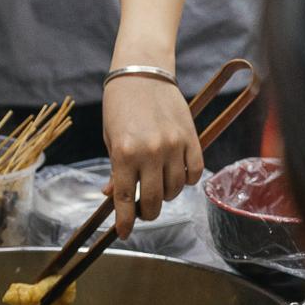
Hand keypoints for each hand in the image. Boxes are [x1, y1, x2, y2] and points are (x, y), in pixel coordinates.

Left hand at [103, 75, 203, 236]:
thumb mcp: (111, 137)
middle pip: (154, 201)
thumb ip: (116, 169)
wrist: (143, 71)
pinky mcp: (191, 138)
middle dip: (148, 212)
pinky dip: (186, 180)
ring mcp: (173, 146)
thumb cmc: (120, 105)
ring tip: (159, 185)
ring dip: (167, 195)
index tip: (124, 233)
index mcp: (124, 153)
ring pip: (175, 190)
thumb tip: (113, 196)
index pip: (126, 200)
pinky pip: (194, 173)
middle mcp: (150, 152)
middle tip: (144, 209)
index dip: (125, 222)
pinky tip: (177, 174)